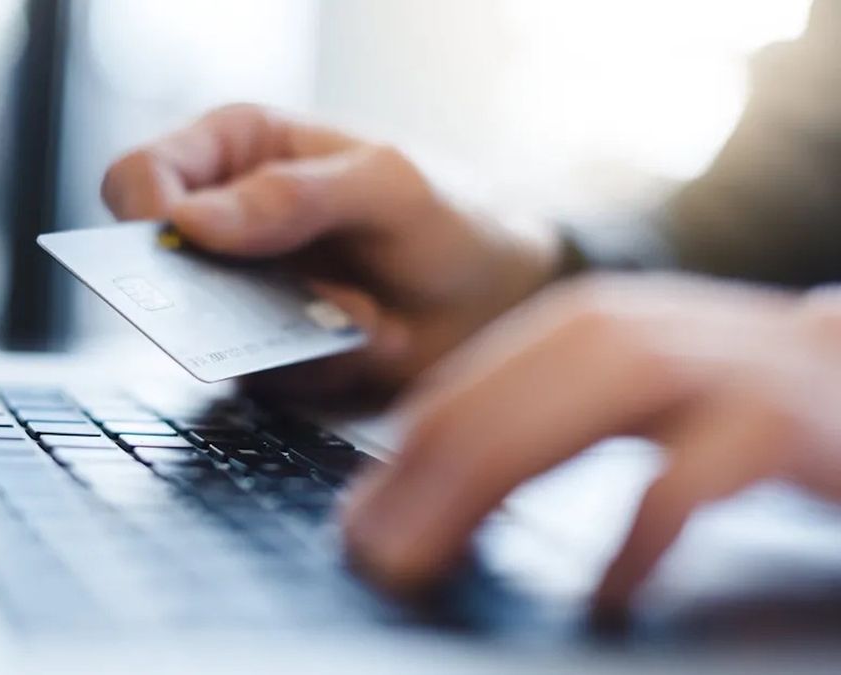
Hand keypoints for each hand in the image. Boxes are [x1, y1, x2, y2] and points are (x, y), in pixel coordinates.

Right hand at [102, 104, 557, 401]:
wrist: (498, 296)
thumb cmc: (447, 214)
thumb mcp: (387, 186)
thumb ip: (295, 195)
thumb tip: (191, 221)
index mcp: (237, 152)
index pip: (141, 176)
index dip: (144, 214)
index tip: (184, 247)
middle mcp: (225, 225)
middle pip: (152, 267)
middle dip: (216, 297)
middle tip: (285, 301)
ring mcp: (241, 296)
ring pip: (204, 334)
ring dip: (289, 335)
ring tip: (365, 314)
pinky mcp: (265, 356)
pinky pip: (259, 378)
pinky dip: (319, 366)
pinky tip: (374, 336)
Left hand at [342, 274, 840, 607]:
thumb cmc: (727, 403)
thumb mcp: (614, 400)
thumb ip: (530, 428)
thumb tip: (415, 499)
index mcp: (578, 328)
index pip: (460, 392)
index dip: (398, 463)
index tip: (358, 527)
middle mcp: (630, 330)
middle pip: (496, 405)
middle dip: (421, 486)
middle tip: (378, 558)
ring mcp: (704, 364)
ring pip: (570, 421)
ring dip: (486, 492)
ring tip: (436, 560)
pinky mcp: (775, 416)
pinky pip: (693, 475)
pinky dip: (639, 533)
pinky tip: (605, 592)